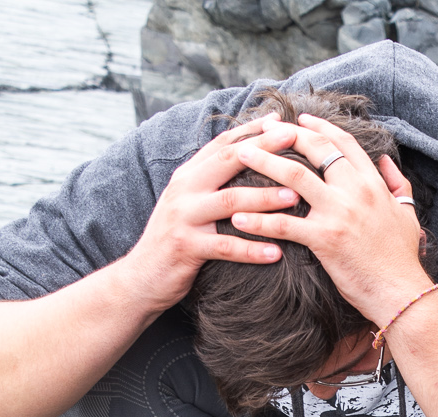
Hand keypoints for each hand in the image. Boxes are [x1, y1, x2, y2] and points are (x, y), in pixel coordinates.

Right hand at [118, 118, 297, 311]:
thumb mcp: (190, 203)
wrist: (141, 276)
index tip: (281, 120)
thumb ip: (212, 183)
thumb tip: (246, 164)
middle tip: (295, 140)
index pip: (222, 144)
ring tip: (296, 196)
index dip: (252, 130)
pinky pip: (225, 247)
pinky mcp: (186, 247)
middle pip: (228, 161)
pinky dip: (252, 250)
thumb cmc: (176, 239)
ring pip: (229, 201)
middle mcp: (184, 189)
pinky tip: (277, 253)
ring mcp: (183, 216)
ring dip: (265, 198)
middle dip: (264, 149)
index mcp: (188, 175)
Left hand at [227, 114, 429, 326]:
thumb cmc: (402, 258)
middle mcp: (355, 191)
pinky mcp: (324, 239)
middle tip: (262, 129)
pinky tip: (238, 219)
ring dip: (263, 161)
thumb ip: (398, 185)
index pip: (343, 143)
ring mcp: (339, 213)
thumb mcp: (407, 214)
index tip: (300, 119)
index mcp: (372, 183)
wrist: (401, 292)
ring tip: (240, 154)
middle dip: (285, 134)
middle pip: (315, 149)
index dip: (319, 127)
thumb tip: (387, 163)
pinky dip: (258, 221)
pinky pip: (284, 225)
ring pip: (294, 177)